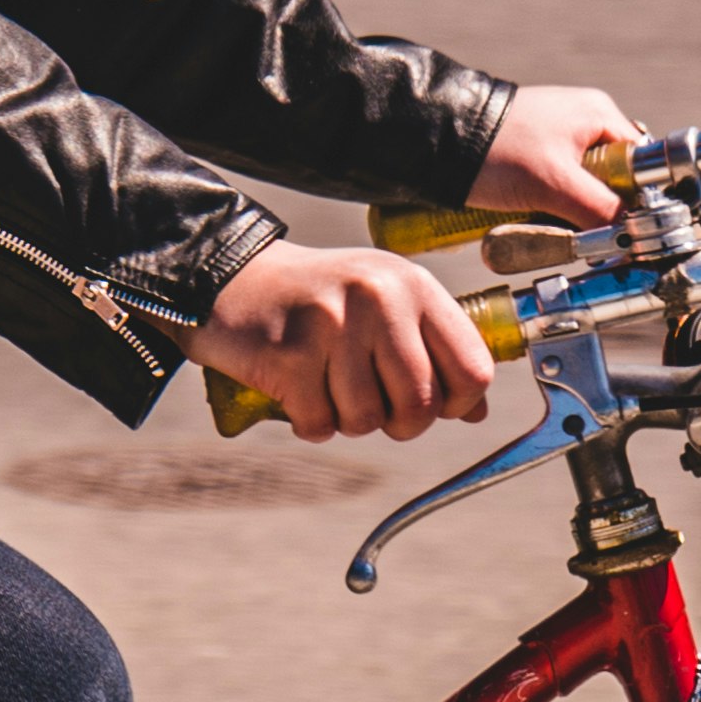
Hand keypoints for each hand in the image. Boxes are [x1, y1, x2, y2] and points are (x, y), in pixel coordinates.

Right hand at [193, 237, 494, 445]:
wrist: (226, 277)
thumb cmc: (314, 299)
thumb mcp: (382, 304)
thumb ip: (430, 349)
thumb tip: (473, 410)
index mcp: (412, 286)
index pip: (473, 368)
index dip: (457, 403)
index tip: (432, 405)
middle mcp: (378, 299)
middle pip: (421, 404)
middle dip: (398, 424)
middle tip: (372, 408)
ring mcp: (332, 325)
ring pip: (367, 420)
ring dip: (346, 421)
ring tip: (326, 390)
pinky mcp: (288, 354)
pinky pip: (319, 424)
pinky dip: (308, 424)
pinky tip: (295, 394)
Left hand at [472, 82, 638, 228]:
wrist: (432, 141)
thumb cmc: (494, 151)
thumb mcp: (555, 184)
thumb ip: (600, 209)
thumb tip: (634, 235)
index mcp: (599, 114)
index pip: (640, 164)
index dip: (637, 198)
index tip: (625, 228)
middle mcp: (582, 121)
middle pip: (611, 179)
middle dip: (597, 209)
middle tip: (581, 231)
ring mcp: (554, 136)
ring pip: (580, 188)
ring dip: (569, 211)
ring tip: (548, 223)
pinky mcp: (531, 154)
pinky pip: (554, 187)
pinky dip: (547, 205)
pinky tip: (532, 216)